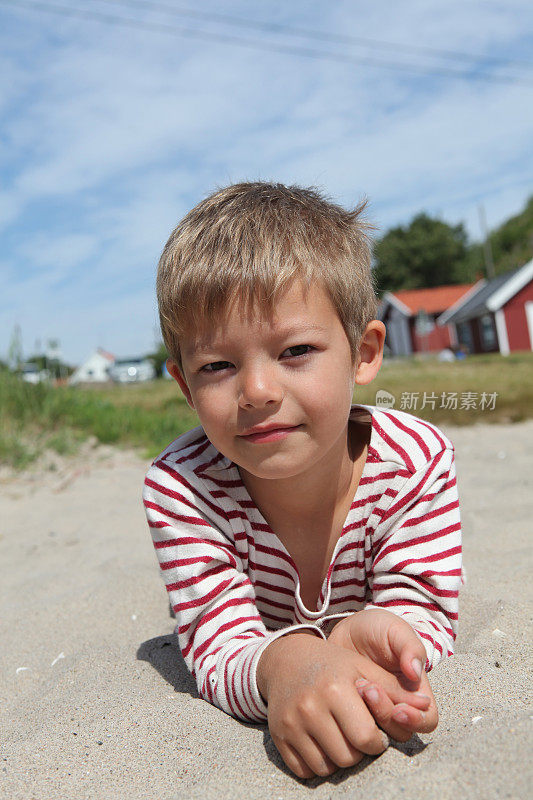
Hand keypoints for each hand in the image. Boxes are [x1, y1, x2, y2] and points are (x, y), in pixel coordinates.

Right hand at [257, 632, 388, 778]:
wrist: (285, 659)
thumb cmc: (333, 663)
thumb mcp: (362, 668)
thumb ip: (394, 689)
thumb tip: (425, 706)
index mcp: (335, 688)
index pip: (367, 738)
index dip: (377, 740)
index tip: (374, 729)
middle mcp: (310, 707)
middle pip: (348, 758)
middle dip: (359, 751)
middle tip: (357, 733)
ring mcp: (292, 723)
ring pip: (327, 768)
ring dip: (339, 758)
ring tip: (340, 736)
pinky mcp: (279, 736)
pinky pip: (305, 771)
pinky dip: (317, 763)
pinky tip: (321, 742)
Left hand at [328, 610, 437, 738]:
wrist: (346, 629)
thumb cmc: (377, 628)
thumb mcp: (395, 630)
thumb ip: (410, 647)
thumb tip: (415, 673)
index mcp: (416, 691)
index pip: (427, 720)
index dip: (416, 720)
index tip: (399, 709)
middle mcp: (398, 705)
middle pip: (401, 730)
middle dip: (385, 713)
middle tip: (368, 688)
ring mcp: (375, 711)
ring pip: (379, 733)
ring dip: (368, 714)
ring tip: (357, 686)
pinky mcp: (354, 712)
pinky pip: (354, 727)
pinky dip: (350, 715)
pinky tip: (344, 693)